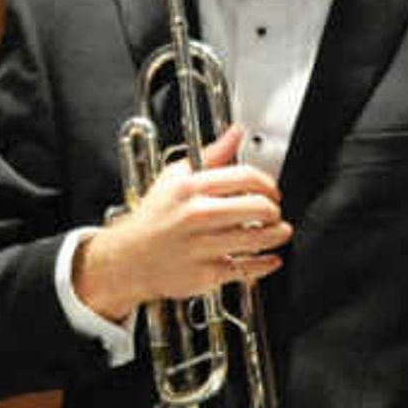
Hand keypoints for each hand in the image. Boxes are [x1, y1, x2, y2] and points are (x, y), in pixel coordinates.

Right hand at [78, 126, 287, 317]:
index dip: (268, 183)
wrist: (127, 258)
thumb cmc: (153, 218)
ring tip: (279, 232)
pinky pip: (247, 269)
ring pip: (258, 239)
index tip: (271, 190)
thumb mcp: (174, 177)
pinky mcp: (206, 274)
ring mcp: (202, 246)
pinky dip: (265, 264)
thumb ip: (211, 155)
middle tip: (274, 212)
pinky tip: (270, 259)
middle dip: (275, 210)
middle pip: (258, 208)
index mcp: (190, 188)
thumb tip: (235, 133)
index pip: (246, 177)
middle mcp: (196, 216)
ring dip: (277, 235)